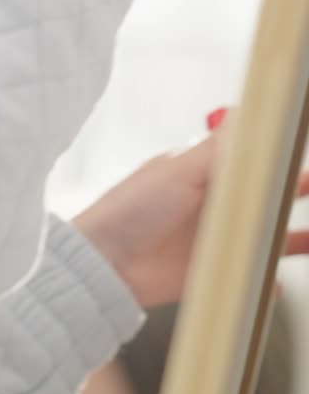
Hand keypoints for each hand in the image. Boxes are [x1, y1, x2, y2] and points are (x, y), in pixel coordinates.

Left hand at [73, 135, 308, 307]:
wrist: (104, 266)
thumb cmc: (130, 211)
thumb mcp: (179, 171)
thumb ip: (219, 149)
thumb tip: (249, 111)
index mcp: (201, 174)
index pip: (250, 159)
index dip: (278, 156)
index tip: (301, 150)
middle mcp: (210, 206)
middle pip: (263, 197)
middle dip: (293, 192)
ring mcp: (210, 241)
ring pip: (261, 237)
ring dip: (288, 237)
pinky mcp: (207, 275)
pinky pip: (245, 277)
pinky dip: (264, 280)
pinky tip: (277, 282)